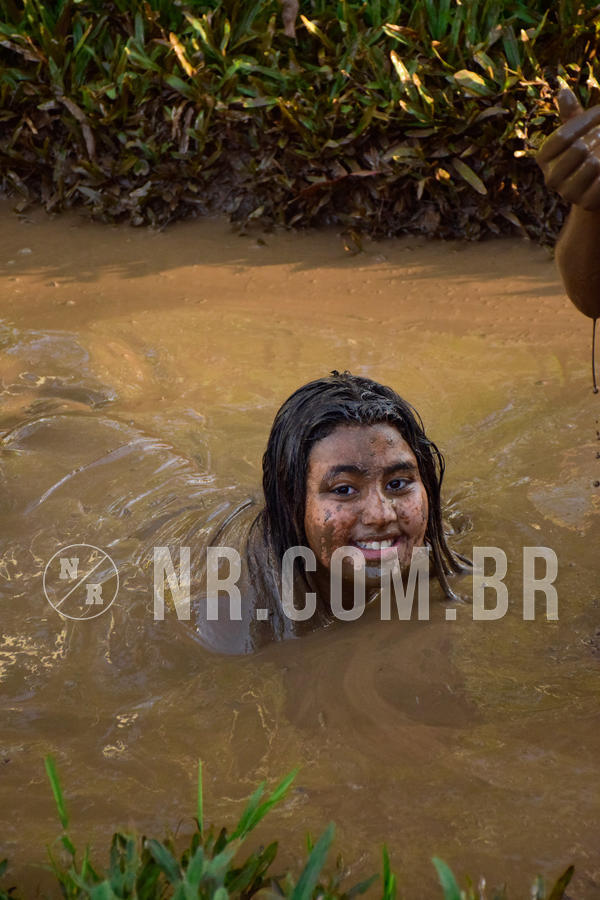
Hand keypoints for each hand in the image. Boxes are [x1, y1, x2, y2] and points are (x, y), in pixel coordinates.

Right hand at [536, 88, 599, 209]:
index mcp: (543, 158)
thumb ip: (570, 115)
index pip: (564, 135)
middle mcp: (550, 178)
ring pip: (592, 164)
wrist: (594, 190)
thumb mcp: (577, 134)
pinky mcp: (586, 203)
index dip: (587, 121)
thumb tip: (562, 91)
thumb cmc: (586, 154)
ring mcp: (567, 193)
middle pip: (578, 149)